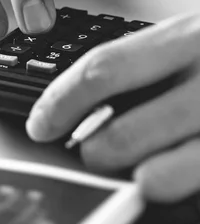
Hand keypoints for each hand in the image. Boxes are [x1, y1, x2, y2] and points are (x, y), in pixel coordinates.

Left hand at [25, 13, 199, 202]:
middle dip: (90, 151)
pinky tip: (165, 175)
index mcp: (188, 38)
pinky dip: (166, 186)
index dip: (59, 102)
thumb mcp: (196, 38)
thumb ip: (151, 59)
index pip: (102, 70)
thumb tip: (83, 93)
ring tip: (134, 169)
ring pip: (153, 174)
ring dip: (127, 177)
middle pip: (120, 132)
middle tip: (88, 151)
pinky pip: (188, 183)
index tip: (39, 123)